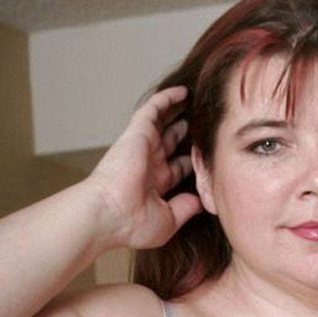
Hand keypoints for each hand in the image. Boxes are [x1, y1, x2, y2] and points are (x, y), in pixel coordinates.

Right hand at [87, 85, 201, 248]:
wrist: (108, 214)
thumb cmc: (132, 224)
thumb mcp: (168, 220)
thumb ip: (186, 208)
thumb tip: (202, 202)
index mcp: (155, 185)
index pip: (177, 168)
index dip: (192, 162)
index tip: (209, 155)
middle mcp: (149, 164)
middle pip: (171, 143)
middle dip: (186, 135)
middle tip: (205, 125)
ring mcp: (144, 147)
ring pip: (164, 123)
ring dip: (178, 113)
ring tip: (197, 103)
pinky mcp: (139, 133)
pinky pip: (155, 108)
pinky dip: (168, 99)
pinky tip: (184, 92)